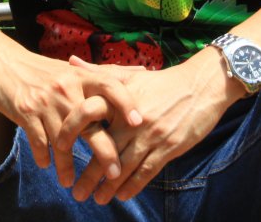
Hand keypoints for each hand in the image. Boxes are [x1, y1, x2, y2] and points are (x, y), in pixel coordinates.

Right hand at [0, 48, 142, 187]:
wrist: (5, 64)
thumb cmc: (46, 71)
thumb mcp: (75, 69)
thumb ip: (108, 73)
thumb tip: (142, 69)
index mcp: (81, 77)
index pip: (110, 85)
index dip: (126, 102)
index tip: (138, 123)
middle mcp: (66, 88)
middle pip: (90, 123)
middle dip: (104, 151)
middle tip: (114, 174)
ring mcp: (46, 102)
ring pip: (62, 141)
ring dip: (67, 165)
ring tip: (71, 182)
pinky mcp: (26, 113)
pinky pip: (38, 142)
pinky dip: (44, 158)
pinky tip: (47, 166)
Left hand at [59, 50, 237, 203]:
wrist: (202, 85)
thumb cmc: (163, 81)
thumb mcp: (129, 76)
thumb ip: (98, 72)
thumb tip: (72, 61)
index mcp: (119, 99)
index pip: (88, 114)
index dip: (71, 131)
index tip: (58, 148)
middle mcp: (132, 118)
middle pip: (104, 149)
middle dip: (89, 174)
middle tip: (76, 192)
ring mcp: (151, 134)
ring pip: (124, 165)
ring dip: (109, 186)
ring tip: (97, 199)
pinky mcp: (169, 147)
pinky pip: (147, 170)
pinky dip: (134, 185)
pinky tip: (122, 196)